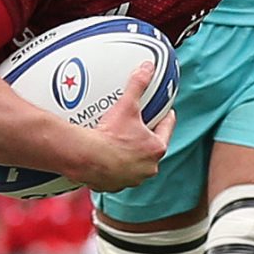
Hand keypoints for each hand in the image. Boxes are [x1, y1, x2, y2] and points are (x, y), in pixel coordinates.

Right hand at [81, 60, 172, 192]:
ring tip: (119, 143)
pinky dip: (114, 168)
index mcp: (156, 148)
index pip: (166, 129)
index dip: (165, 118)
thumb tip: (147, 68)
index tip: (164, 113)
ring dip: (130, 156)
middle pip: (151, 148)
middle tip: (135, 127)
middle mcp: (148, 167)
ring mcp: (131, 178)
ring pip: (136, 164)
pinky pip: (118, 175)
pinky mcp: (114, 185)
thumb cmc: (110, 136)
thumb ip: (138, 85)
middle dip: (145, 138)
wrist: (87, 157)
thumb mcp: (126, 106)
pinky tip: (105, 159)